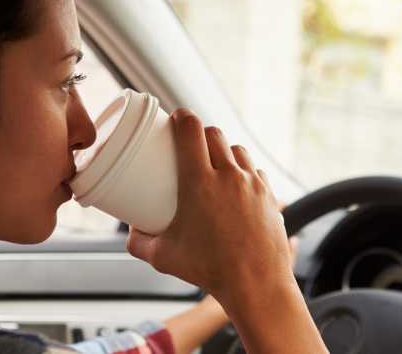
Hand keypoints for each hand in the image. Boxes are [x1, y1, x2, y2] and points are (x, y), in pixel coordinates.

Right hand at [128, 109, 325, 352]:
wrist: (256, 284)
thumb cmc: (209, 270)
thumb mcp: (163, 257)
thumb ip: (139, 242)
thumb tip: (131, 233)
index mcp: (200, 182)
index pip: (191, 130)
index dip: (183, 117)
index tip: (176, 117)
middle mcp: (229, 176)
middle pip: (214, 134)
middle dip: (201, 133)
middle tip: (190, 143)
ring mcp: (253, 184)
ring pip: (237, 150)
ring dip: (224, 150)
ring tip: (214, 163)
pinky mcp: (269, 196)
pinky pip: (255, 172)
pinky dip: (244, 172)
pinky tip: (236, 186)